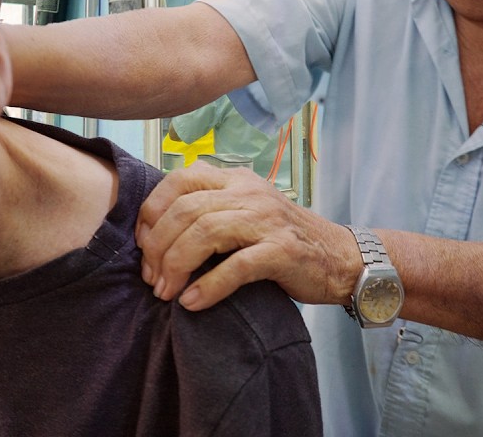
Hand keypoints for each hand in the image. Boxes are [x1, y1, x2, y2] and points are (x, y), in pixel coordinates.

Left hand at [136, 162, 355, 309]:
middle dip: (157, 246)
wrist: (341, 258)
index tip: (141, 243)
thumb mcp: (246, 211)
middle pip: (185, 210)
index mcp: (236, 179)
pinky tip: (192, 303)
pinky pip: (235, 267)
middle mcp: (250, 193)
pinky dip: (207, 287)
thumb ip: (211, 208)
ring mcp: (267, 221)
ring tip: (166, 292)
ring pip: (205, 234)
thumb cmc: (285, 240)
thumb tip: (156, 228)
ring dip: (176, 266)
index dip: (151, 211)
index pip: (179, 180)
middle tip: (150, 278)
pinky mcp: (282, 251)